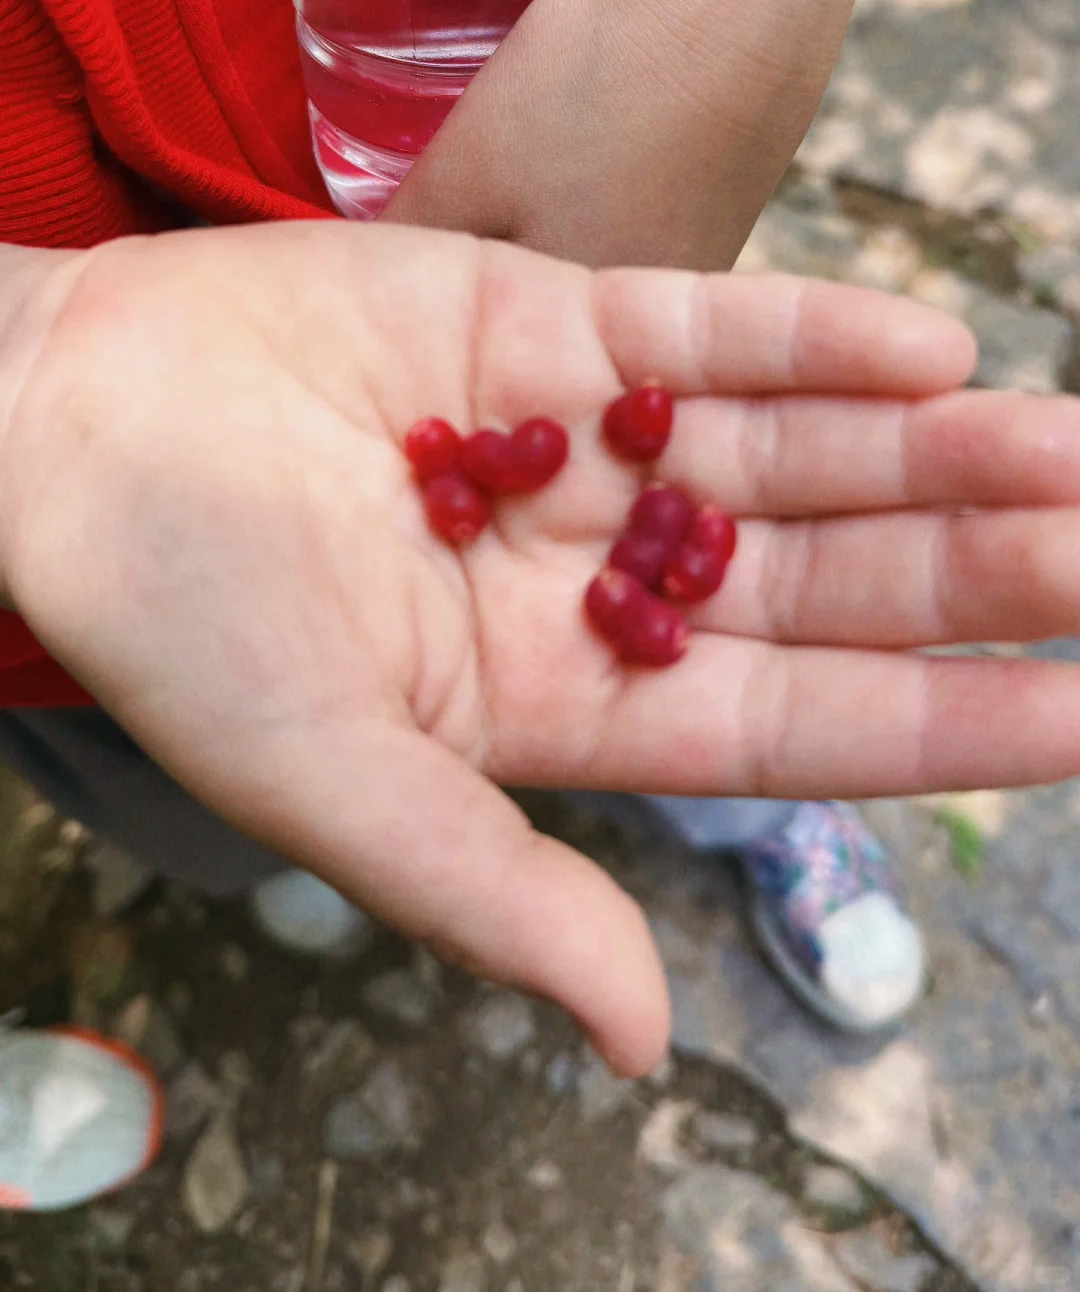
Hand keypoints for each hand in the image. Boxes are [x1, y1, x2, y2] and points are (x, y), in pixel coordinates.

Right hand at [3, 224, 1079, 1072]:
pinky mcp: (540, 316)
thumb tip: (649, 1042)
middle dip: (970, 567)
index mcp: (563, 700)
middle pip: (821, 576)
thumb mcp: (327, 781)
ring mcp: (579, 438)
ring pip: (791, 448)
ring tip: (1064, 443)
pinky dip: (811, 337)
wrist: (61, 423)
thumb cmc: (170, 620)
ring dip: (928, 446)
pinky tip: (930, 348)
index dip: (944, 722)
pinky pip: (702, 329)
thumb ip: (494, 892)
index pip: (796, 723)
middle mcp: (595, 571)